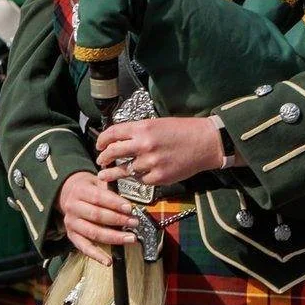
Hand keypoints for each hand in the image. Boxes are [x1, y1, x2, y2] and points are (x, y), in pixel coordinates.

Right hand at [57, 170, 138, 265]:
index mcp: (79, 191)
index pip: (98, 197)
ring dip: (113, 237)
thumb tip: (130, 197)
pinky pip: (84, 248)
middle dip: (118, 220)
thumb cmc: (87, 188)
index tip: (129, 208)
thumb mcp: (97, 181)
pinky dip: (96, 255)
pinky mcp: (72, 236)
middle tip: (134, 222)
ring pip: (93, 233)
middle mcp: (73, 207)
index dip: (115, 203)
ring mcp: (71, 223)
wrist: (67, 193)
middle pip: (96, 215)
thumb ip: (110, 188)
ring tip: (130, 238)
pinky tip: (108, 260)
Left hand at [96, 116, 225, 186]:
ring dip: (116, 172)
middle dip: (103, 158)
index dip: (102, 141)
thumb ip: (137, 132)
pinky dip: (138, 178)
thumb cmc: (182, 130)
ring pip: (125, 170)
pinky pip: (141, 180)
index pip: (112, 134)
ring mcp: (151, 162)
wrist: (205, 143)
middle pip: (113, 153)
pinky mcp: (159, 177)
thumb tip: (118, 140)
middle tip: (101, 162)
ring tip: (108, 175)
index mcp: (142, 128)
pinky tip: (138, 175)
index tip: (99, 146)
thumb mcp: (157, 123)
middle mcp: (144, 145)